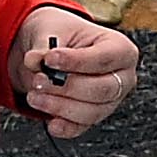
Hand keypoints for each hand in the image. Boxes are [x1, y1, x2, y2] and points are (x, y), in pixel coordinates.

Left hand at [10, 9, 141, 137]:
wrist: (55, 50)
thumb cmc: (64, 35)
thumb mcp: (54, 30)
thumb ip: (44, 46)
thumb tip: (35, 60)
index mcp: (120, 49)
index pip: (104, 58)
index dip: (76, 61)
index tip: (49, 58)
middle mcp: (122, 77)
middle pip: (102, 89)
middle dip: (67, 87)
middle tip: (39, 79)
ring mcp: (110, 100)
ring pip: (91, 112)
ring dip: (59, 106)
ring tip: (35, 95)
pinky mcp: (93, 116)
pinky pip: (81, 127)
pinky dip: (64, 127)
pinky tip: (50, 122)